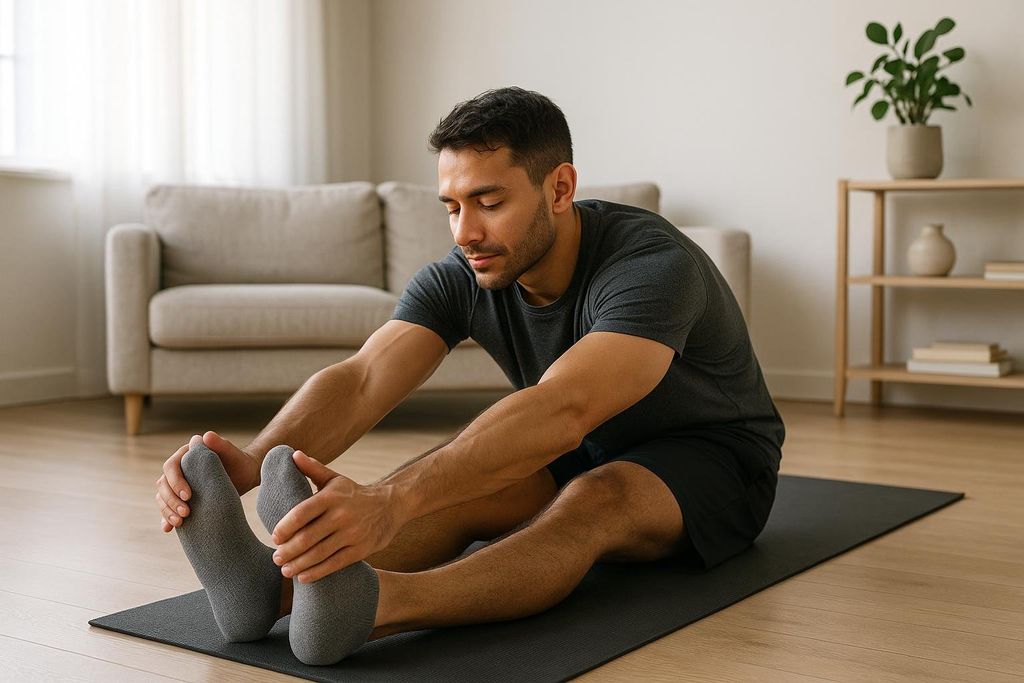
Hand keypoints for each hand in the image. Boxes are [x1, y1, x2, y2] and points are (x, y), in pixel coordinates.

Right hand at [156, 431, 260, 532]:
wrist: (245, 475)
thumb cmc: (240, 461)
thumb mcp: (233, 453)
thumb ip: (221, 444)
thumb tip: (205, 436)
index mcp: (186, 455)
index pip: (171, 466)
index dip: (175, 481)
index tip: (188, 495)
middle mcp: (179, 469)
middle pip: (163, 484)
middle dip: (171, 500)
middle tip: (185, 513)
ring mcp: (179, 484)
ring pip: (163, 497)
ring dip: (167, 511)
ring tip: (180, 522)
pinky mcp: (182, 498)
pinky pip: (168, 508)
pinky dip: (166, 518)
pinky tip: (168, 529)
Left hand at [270, 451, 402, 582]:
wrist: (391, 505)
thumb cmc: (354, 493)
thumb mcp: (335, 479)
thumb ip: (312, 469)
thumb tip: (292, 454)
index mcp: (331, 497)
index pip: (302, 512)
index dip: (285, 526)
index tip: (274, 537)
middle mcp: (342, 515)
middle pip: (308, 537)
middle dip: (288, 551)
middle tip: (276, 558)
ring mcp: (352, 533)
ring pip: (319, 553)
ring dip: (298, 565)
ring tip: (285, 570)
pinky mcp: (361, 550)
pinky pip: (334, 564)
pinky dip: (316, 573)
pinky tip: (303, 577)